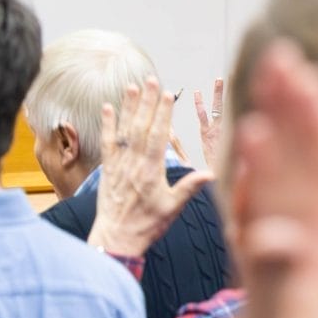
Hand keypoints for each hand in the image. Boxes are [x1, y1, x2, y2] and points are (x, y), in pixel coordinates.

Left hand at [89, 79, 215, 259]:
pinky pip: (106, 142)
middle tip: (151, 79)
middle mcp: (132, 164)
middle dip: (147, 102)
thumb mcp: (172, 208)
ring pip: (123, 130)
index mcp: (151, 171)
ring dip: (128, 107)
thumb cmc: (147, 225)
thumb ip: (189, 188)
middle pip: (141, 127)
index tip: (167, 94)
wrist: (115, 238)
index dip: (162, 113)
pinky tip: (107, 107)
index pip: (158, 136)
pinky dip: (107, 124)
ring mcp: (117, 164)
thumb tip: (211, 173)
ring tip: (132, 86)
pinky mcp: (107, 168)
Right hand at [196, 43, 317, 317]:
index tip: (293, 74)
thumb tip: (279, 237)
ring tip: (269, 94)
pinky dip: (255, 187)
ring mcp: (298, 274)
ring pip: (293, 191)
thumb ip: (279, 290)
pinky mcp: (269, 290)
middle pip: (317, 172)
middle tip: (281, 60)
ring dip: (282, 141)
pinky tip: (248, 162)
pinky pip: (262, 223)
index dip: (315, 123)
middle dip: (303, 114)